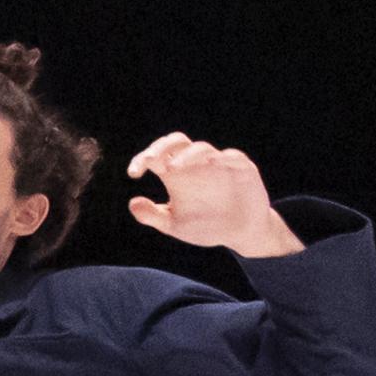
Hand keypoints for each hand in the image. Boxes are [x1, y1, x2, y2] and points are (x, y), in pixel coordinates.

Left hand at [127, 134, 300, 256]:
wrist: (240, 234)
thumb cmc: (205, 227)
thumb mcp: (175, 225)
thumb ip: (153, 216)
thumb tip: (133, 203)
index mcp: (176, 174)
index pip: (156, 157)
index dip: (143, 159)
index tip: (133, 173)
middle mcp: (195, 164)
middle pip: (177, 142)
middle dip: (162, 147)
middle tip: (150, 159)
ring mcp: (219, 164)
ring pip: (201, 148)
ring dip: (186, 156)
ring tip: (173, 168)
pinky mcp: (242, 169)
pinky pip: (232, 157)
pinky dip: (222, 157)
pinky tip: (212, 162)